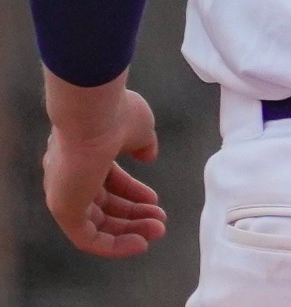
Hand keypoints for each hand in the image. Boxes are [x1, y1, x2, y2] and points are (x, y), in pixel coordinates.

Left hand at [42, 73, 165, 258]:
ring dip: (129, 230)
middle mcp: (70, 178)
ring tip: (157, 231)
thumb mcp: (139, 129)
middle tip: (159, 222)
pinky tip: (139, 243)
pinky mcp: (64, 210)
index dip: (133, 194)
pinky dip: (113, 244)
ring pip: (97, 223)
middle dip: (134, 215)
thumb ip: (143, 144)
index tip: (155, 201)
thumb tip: (148, 155)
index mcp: (84, 155)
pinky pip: (88, 237)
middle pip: (103, 206)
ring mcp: (65, 194)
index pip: (108, 182)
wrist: (93, 111)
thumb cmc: (116, 114)